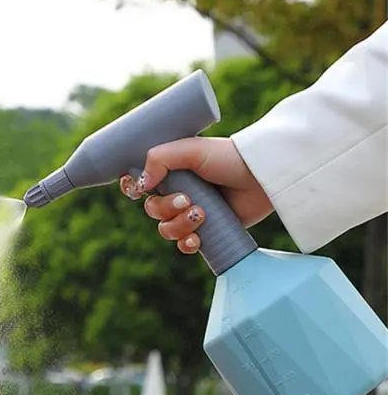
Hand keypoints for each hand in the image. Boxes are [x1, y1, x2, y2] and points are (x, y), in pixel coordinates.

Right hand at [119, 136, 273, 253]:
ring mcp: (192, 212)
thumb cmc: (229, 157)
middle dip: (166, 209)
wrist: (263, 177)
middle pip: (152, 210)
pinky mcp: (207, 231)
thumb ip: (160, 158)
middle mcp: (178, 191)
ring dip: (179, 226)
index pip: (139, 182)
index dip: (132, 188)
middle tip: (188, 200)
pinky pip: (184, 245)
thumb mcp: (192, 149)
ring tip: (202, 215)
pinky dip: (187, 244)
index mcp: (170, 170)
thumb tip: (141, 185)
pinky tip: (197, 239)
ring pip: (166, 229)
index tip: (139, 191)